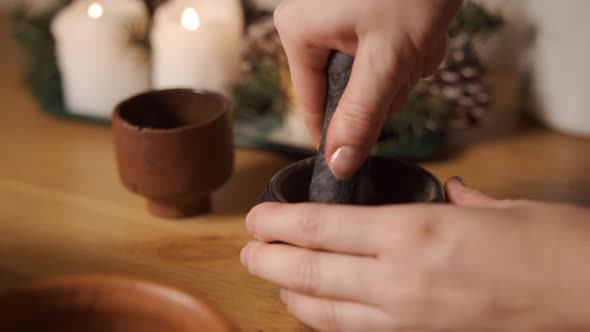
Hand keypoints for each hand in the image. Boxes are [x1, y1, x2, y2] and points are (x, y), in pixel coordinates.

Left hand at [241, 178, 589, 330]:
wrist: (586, 293)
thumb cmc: (545, 241)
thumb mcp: (492, 206)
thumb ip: (457, 200)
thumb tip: (446, 193)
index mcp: (412, 231)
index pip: (322, 227)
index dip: (279, 223)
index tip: (256, 218)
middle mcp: (399, 277)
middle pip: (309, 272)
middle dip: (267, 261)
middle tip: (246, 251)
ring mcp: (408, 317)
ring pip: (325, 311)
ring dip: (289, 296)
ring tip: (271, 281)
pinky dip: (325, 322)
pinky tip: (313, 312)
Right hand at [274, 0, 461, 178]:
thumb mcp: (387, 59)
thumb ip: (361, 117)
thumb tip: (338, 164)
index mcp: (300, 32)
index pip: (313, 103)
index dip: (340, 131)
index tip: (359, 153)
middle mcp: (312, 22)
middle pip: (349, 88)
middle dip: (388, 84)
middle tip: (409, 62)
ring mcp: (339, 15)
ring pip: (372, 71)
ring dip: (405, 65)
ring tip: (422, 37)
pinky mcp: (364, 12)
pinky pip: (384, 49)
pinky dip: (411, 48)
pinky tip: (426, 28)